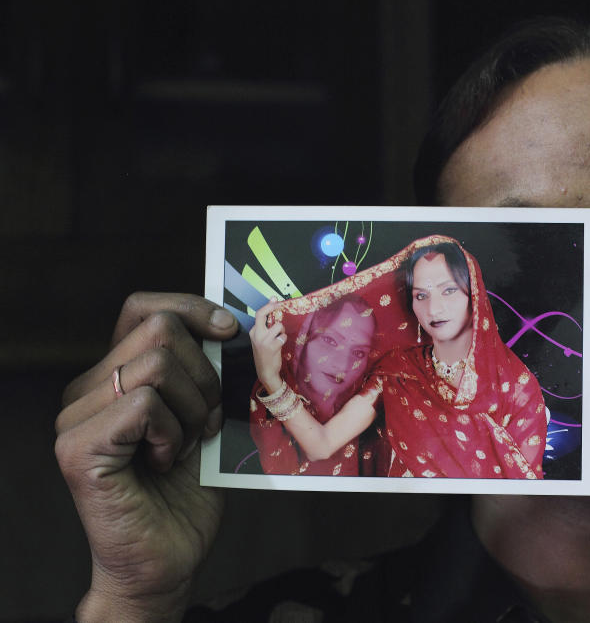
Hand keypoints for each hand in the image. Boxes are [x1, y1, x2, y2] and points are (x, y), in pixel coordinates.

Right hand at [55, 292, 237, 621]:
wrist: (167, 561)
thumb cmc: (187, 493)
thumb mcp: (206, 417)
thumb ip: (205, 373)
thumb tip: (233, 328)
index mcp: (116, 376)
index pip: (144, 308)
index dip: (191, 309)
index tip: (229, 333)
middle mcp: (87, 390)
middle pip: (160, 331)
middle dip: (205, 376)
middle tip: (205, 424)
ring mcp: (76, 418)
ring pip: (156, 364)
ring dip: (193, 408)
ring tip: (185, 446)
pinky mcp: (78, 448)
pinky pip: (144, 404)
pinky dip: (172, 431)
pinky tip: (165, 462)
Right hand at [249, 298, 285, 393]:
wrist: (265, 371)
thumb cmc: (265, 354)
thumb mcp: (262, 339)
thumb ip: (266, 326)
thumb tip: (273, 310)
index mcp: (253, 332)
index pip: (259, 314)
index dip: (268, 305)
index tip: (275, 300)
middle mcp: (256, 335)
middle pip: (262, 314)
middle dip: (271, 307)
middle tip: (279, 304)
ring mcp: (263, 340)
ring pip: (278, 326)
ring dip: (282, 331)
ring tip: (279, 338)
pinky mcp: (272, 346)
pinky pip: (283, 336)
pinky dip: (284, 339)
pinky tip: (280, 345)